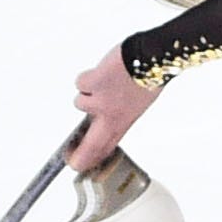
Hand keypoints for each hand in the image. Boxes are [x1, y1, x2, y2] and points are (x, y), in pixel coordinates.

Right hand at [68, 44, 157, 172]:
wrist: (151, 58)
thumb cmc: (146, 79)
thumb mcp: (136, 105)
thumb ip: (119, 114)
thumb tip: (101, 119)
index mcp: (123, 122)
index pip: (105, 147)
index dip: (91, 157)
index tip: (80, 163)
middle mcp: (111, 116)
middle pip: (90, 145)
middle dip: (78, 154)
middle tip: (70, 159)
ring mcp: (101, 102)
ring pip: (80, 102)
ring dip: (88, 92)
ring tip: (105, 82)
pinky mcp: (93, 84)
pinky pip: (81, 83)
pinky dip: (88, 76)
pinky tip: (103, 72)